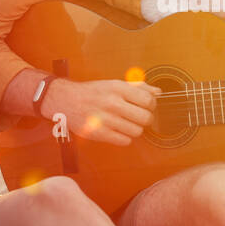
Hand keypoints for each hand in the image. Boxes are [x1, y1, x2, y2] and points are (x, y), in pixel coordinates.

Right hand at [41, 77, 159, 145]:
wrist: (66, 100)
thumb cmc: (93, 92)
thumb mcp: (114, 84)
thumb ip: (138, 87)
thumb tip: (158, 93)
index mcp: (118, 88)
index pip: (149, 101)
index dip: (152, 106)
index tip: (146, 107)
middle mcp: (112, 103)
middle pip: (145, 118)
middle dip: (146, 119)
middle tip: (139, 118)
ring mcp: (105, 119)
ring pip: (136, 131)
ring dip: (135, 129)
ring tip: (127, 124)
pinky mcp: (99, 133)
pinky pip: (125, 141)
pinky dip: (125, 138)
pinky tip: (118, 131)